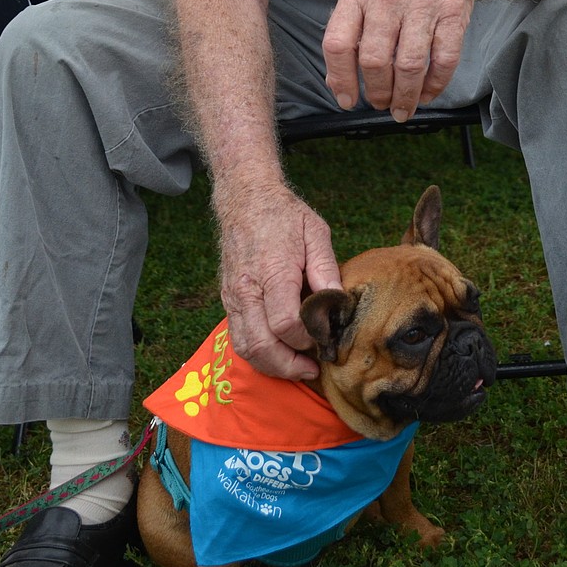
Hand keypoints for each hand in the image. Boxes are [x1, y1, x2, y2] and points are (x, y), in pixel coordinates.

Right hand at [219, 182, 341, 379]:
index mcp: (272, 271)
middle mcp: (247, 288)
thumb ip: (326, 269)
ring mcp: (233, 296)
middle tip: (312, 368)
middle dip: (289, 365)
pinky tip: (279, 352)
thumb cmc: (284, 215)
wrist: (245, 199)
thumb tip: (338, 304)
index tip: (324, 337)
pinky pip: (238, 337)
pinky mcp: (227, 299)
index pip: (285, 324)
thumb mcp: (315, 232)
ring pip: (246, 348)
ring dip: (271, 365)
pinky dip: (257, 353)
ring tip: (297, 366)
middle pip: (262, 345)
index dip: (306, 339)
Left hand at [323, 0, 494, 122]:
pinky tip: (427, 93)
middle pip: (375, 60)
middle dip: (377, 93)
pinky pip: (443, 60)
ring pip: (409, 65)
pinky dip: (435, 86)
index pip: (338, 44)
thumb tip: (336, 83)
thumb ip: (348, 36)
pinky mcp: (453, 12)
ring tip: (403, 108)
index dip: (340, 79)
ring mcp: (422, 3)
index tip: (348, 101)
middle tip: (381, 104)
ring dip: (405, 96)